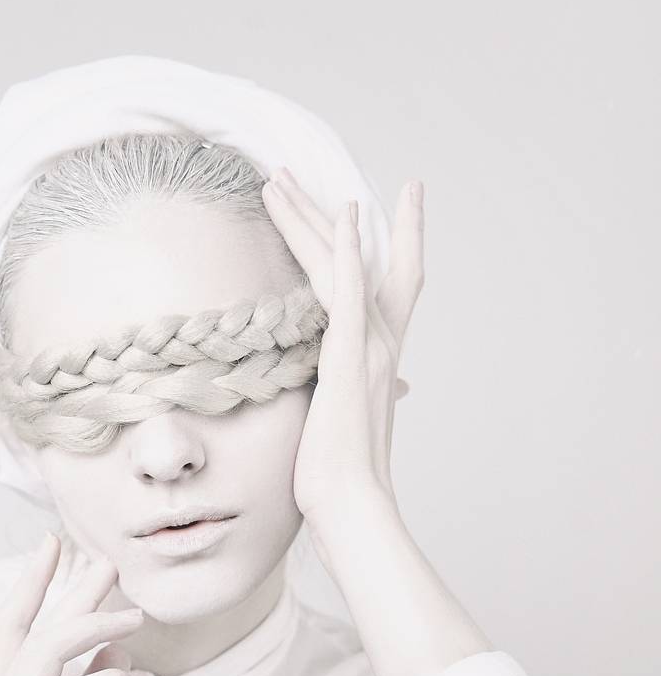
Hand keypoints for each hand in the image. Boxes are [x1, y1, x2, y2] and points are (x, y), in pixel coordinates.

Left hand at [261, 171, 423, 529]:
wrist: (349, 503)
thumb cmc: (335, 477)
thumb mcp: (332, 424)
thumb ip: (334, 394)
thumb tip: (330, 393)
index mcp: (376, 354)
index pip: (393, 280)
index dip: (396, 236)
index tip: (397, 196)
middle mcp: (380, 341)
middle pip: (358, 256)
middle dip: (323, 212)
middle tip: (292, 172)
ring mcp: (369, 345)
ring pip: (341, 262)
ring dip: (312, 216)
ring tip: (278, 180)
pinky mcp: (351, 355)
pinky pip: (349, 290)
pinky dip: (348, 250)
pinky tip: (343, 215)